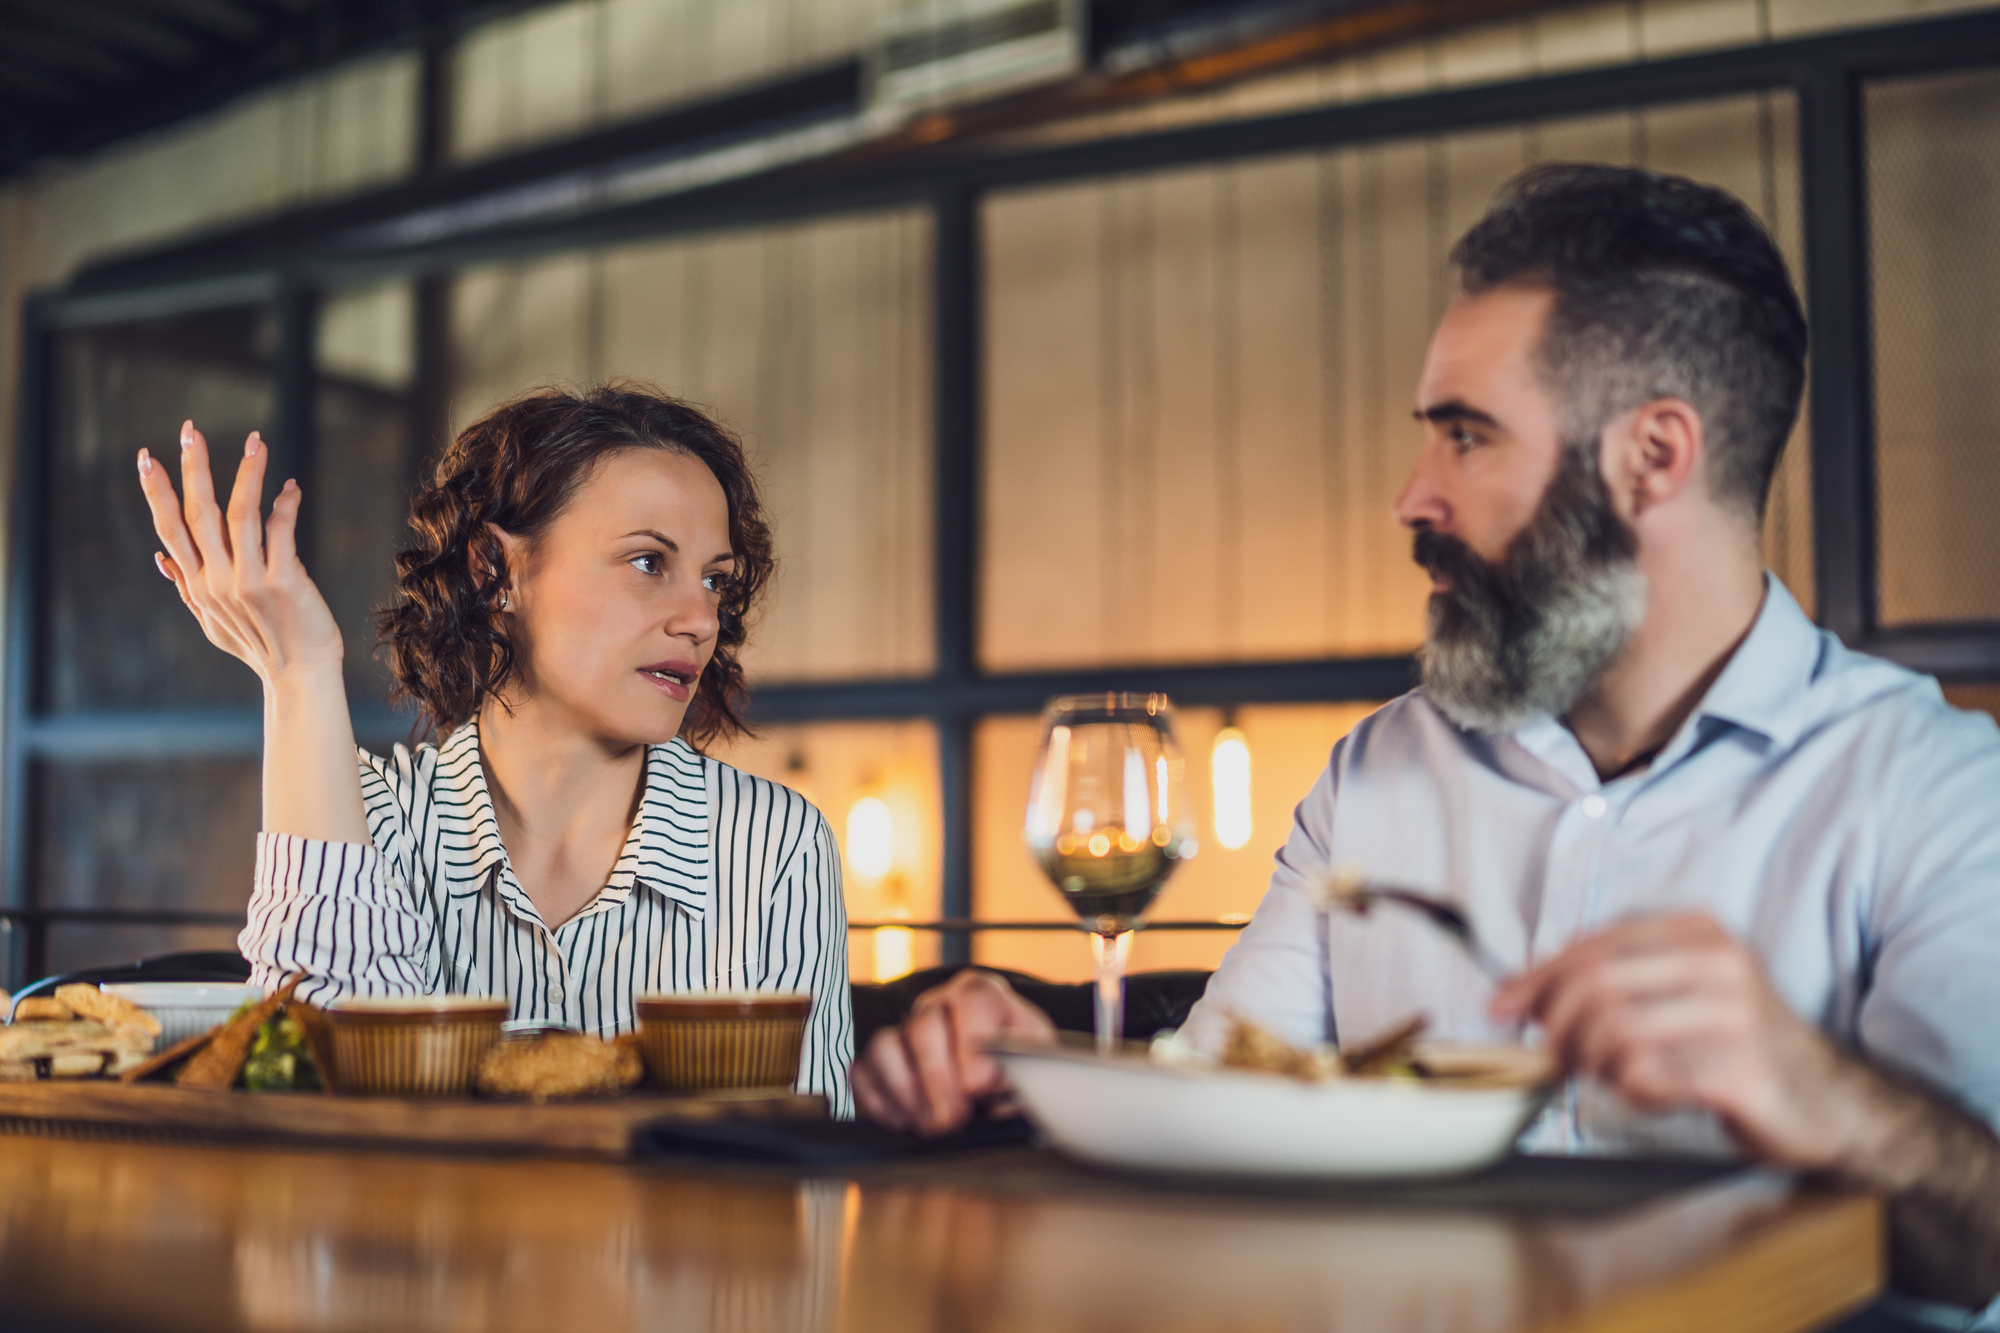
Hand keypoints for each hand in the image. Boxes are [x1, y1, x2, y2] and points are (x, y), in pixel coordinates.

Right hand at [138, 421, 342, 683]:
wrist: (300, 675)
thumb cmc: (260, 646)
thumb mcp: (213, 623)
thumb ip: (187, 589)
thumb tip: (159, 559)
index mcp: (198, 584)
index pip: (169, 529)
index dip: (156, 491)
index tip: (145, 457)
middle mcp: (218, 580)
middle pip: (198, 514)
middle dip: (192, 469)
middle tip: (189, 430)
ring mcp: (249, 581)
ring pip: (241, 515)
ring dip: (247, 474)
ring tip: (255, 441)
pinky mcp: (283, 582)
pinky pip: (282, 532)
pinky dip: (285, 505)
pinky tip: (290, 487)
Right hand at [852, 970, 1055, 1134]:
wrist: (995, 1079)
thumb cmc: (1015, 1066)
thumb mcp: (1033, 1063)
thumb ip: (1020, 1071)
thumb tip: (990, 1089)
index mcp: (981, 995)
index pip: (972, 1002)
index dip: (973, 1046)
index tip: (979, 1087)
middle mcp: (938, 1004)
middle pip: (924, 1029)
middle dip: (937, 1081)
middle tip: (953, 1120)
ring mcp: (904, 1028)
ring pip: (885, 1047)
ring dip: (906, 1093)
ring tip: (930, 1125)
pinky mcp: (880, 1059)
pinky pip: (861, 1073)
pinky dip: (879, 1102)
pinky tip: (905, 1122)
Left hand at [1490, 912, 1858, 1167]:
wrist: (1830, 1101)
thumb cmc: (1737, 1046)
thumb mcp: (1679, 994)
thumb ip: (1610, 984)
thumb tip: (1521, 998)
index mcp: (1697, 932)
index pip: (1591, 946)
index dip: (1534, 978)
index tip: (1501, 1008)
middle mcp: (1718, 962)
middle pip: (1594, 985)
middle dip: (1556, 1026)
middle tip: (1555, 1057)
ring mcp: (1734, 1014)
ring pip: (1615, 1033)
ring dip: (1596, 1065)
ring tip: (1615, 1077)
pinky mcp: (1741, 1069)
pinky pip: (1649, 1078)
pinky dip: (1634, 1093)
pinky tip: (1655, 1093)